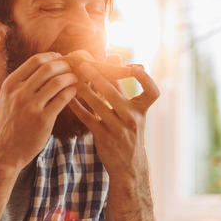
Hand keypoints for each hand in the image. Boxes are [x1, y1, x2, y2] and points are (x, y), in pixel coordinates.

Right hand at [0, 52, 77, 172]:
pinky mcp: (43, 119)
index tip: (61, 59)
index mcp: (10, 84)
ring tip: (76, 79)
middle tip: (72, 68)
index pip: (35, 60)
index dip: (52, 56)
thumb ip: (23, 83)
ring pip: (58, 82)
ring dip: (70, 78)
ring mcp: (31, 106)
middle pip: (48, 68)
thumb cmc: (10, 123)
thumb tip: (45, 65)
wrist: (4, 151)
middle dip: (64, 65)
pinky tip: (74, 92)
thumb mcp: (8, 98)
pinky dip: (71, 91)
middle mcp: (19, 93)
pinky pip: (63, 98)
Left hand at [67, 61, 158, 180]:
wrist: (129, 166)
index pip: (152, 92)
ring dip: (84, 91)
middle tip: (84, 65)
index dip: (146, 78)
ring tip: (72, 79)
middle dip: (99, 77)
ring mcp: (119, 129)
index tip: (134, 65)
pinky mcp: (105, 138)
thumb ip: (121, 85)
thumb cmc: (128, 131)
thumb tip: (114, 55)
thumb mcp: (131, 111)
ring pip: (99, 105)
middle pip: (115, 93)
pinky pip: (88, 119)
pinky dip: (78, 108)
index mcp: (141, 110)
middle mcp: (133, 118)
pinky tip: (69, 99)